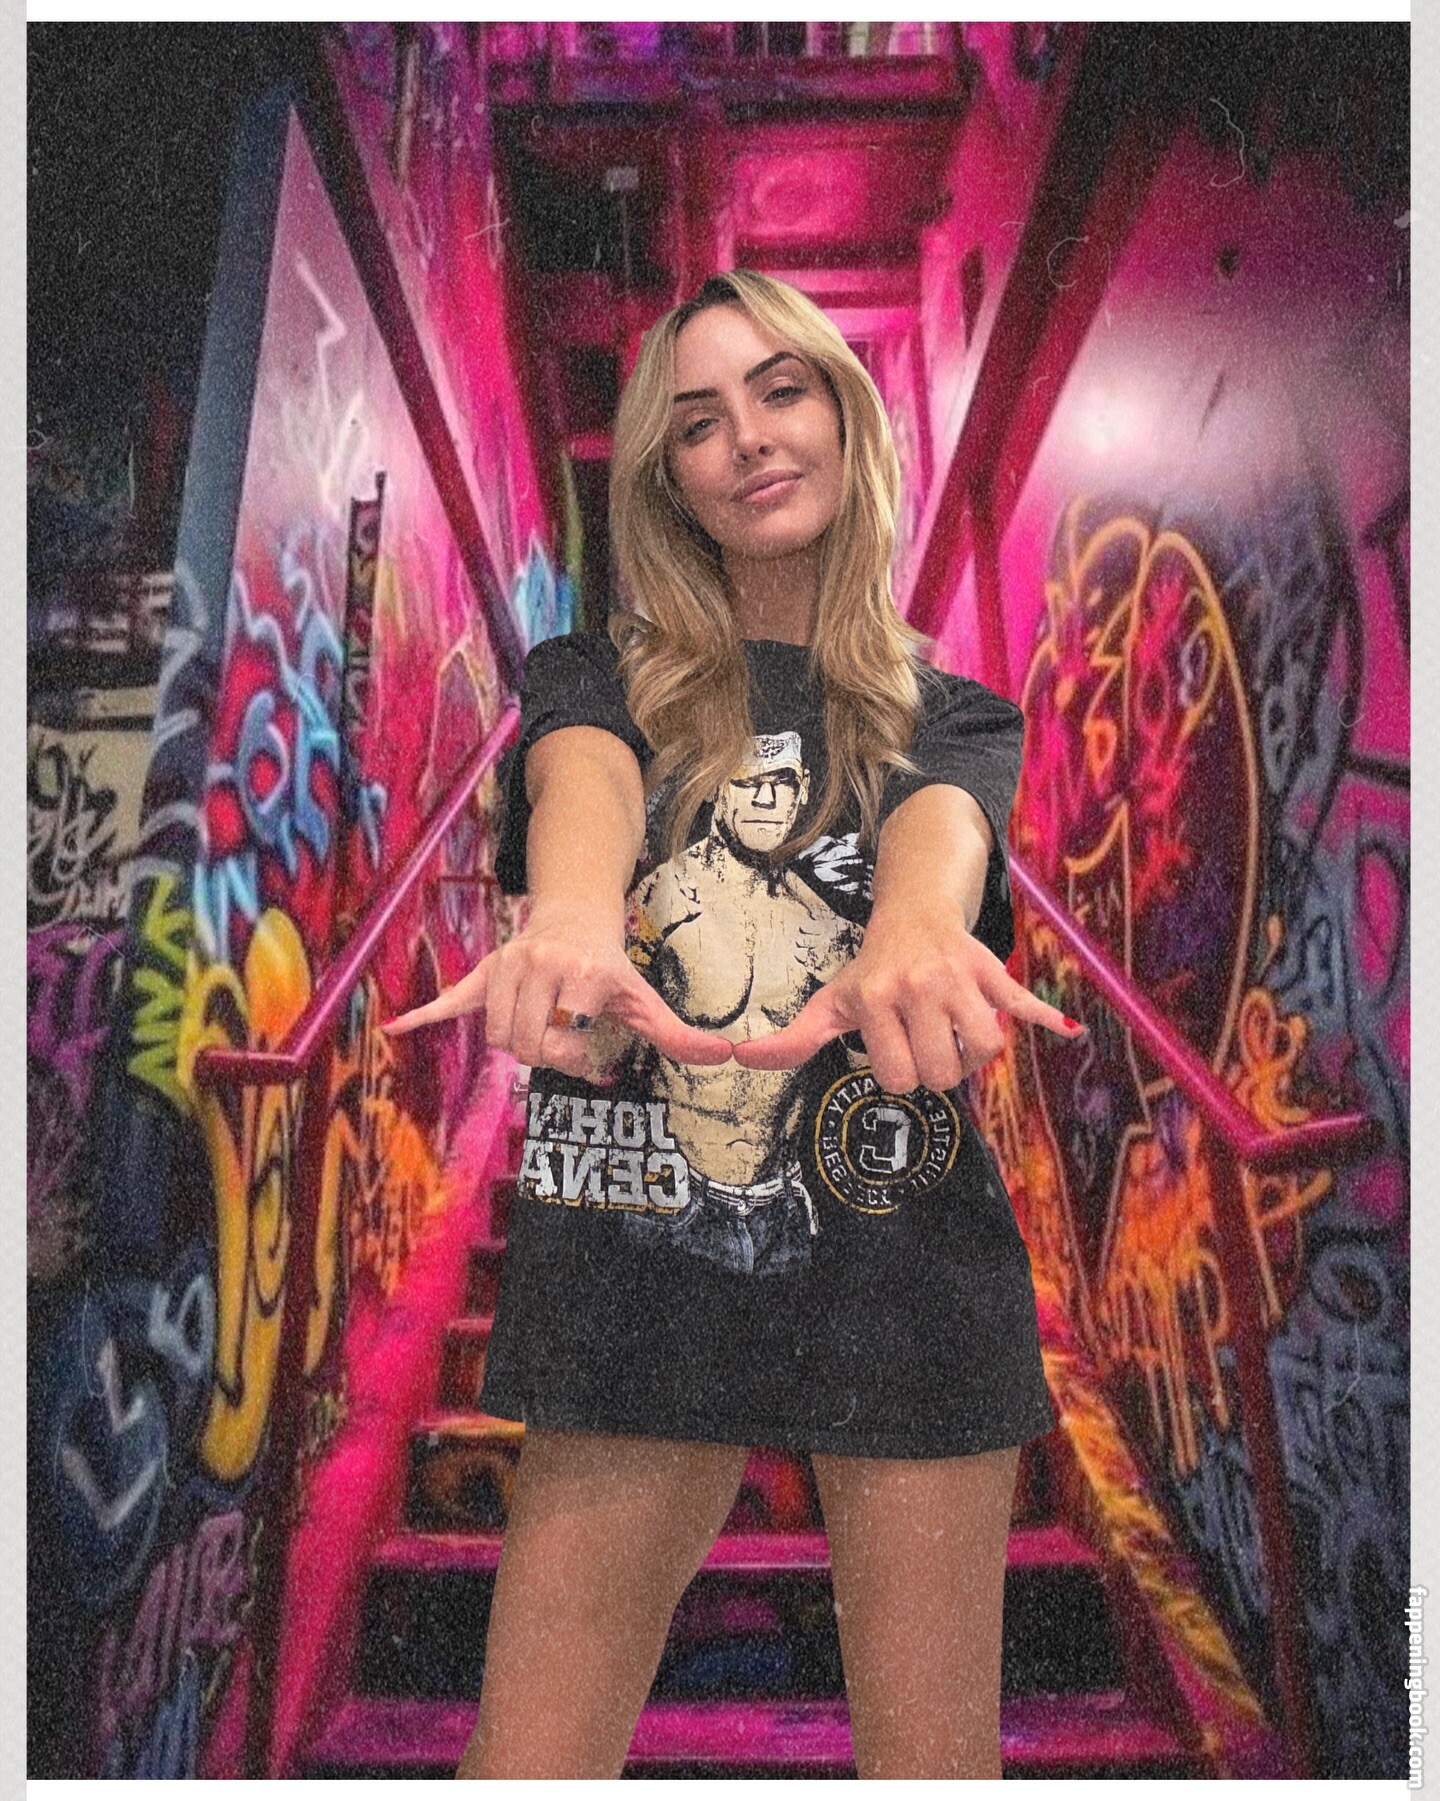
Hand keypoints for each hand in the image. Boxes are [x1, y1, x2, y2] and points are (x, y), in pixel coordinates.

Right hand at [380, 903, 733, 1080]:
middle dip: (546, 1056)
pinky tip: (395, 1030)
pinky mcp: (483, 973)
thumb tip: (726, 1057)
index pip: (564, 1036)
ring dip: (517, 1046)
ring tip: (543, 1037)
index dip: (574, 1055)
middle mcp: (541, 965)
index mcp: (581, 974)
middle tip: (568, 1048)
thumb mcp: (645, 998)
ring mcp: (507, 968)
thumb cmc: (610, 965)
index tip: (591, 1055)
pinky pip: (450, 998)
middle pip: (526, 1042)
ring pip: (497, 1035)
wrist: (574, 914)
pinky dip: (424, 1015)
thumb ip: (679, 1035)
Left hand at [729, 902, 1084, 1090]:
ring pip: (984, 1049)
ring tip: (954, 1032)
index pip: (897, 1078)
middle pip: (942, 1073)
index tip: (895, 1051)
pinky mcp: (994, 971)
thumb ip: (791, 1038)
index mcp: (876, 998)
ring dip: (974, 1052)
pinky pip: (1025, 1000)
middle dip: (936, 1068)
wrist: (914, 911)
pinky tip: (1066, 1032)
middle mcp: (918, 986)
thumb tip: (738, 1058)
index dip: (899, 1074)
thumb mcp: (830, 1002)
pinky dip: (1046, 1018)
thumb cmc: (871, 968)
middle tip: (925, 1042)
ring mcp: (960, 979)